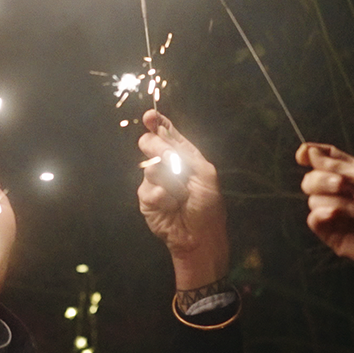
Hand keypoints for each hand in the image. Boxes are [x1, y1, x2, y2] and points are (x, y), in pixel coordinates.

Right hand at [136, 110, 229, 288]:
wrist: (199, 235)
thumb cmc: (207, 205)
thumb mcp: (205, 174)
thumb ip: (184, 154)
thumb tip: (160, 138)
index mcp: (183, 156)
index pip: (167, 133)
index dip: (158, 124)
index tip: (150, 117)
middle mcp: (166, 165)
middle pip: (151, 144)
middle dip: (159, 148)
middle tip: (168, 159)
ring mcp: (154, 181)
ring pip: (150, 167)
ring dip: (170, 181)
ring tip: (181, 196)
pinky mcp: (146, 199)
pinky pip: (148, 189)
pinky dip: (163, 197)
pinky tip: (172, 205)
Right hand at [296, 142, 353, 287]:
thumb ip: (336, 164)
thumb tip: (309, 152)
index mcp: (352, 174)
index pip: (325, 158)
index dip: (311, 154)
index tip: (303, 155)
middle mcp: (340, 192)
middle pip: (312, 177)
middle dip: (324, 179)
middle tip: (344, 186)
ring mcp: (334, 212)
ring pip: (313, 198)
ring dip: (336, 201)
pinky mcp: (330, 232)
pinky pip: (313, 218)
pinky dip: (324, 214)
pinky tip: (338, 217)